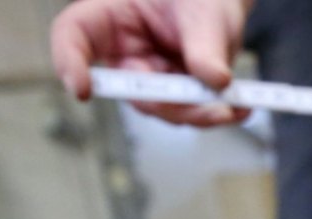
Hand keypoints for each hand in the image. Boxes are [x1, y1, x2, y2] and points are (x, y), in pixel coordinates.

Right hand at [51, 0, 252, 126]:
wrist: (222, 3)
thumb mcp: (203, 10)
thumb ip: (205, 44)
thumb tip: (216, 81)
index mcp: (109, 17)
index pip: (73, 36)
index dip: (69, 62)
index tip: (82, 91)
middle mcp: (124, 52)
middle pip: (131, 90)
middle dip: (170, 105)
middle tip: (212, 108)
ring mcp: (149, 76)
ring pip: (163, 109)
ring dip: (198, 113)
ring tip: (234, 108)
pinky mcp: (175, 94)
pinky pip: (190, 112)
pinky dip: (216, 113)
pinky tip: (242, 109)